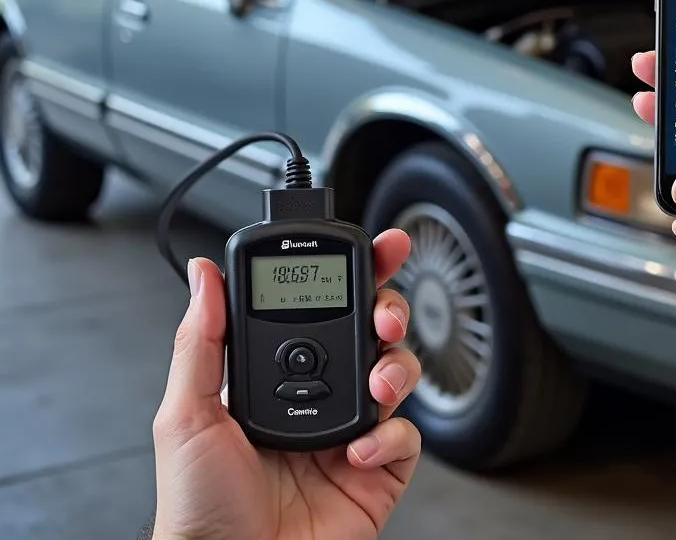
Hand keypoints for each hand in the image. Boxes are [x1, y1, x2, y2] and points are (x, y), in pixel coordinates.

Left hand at [151, 229, 419, 539]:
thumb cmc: (198, 509)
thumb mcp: (186, 415)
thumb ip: (200, 340)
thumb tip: (203, 274)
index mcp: (279, 374)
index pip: (322, 307)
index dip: (354, 275)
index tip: (378, 247)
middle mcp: (320, 396)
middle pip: (372, 330)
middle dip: (389, 310)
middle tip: (384, 315)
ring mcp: (350, 432)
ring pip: (398, 373)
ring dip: (396, 369)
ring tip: (376, 386)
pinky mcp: (376, 472)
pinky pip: (407, 438)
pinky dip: (390, 437)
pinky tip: (357, 451)